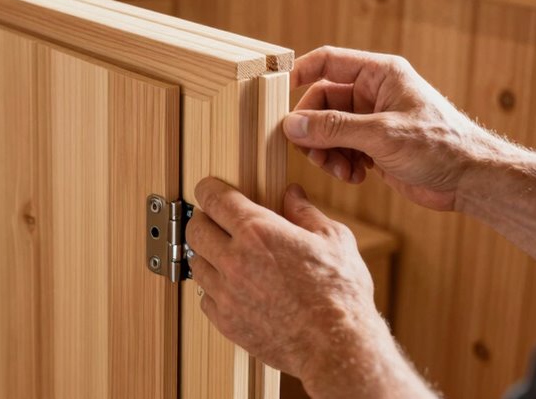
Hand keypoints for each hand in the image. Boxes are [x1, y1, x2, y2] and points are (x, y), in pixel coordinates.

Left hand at [187, 178, 409, 395]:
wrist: (337, 347)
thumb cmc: (340, 295)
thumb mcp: (333, 239)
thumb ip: (306, 213)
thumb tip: (293, 195)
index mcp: (259, 231)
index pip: (214, 198)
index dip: (208, 188)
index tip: (209, 189)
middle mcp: (235, 260)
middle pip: (195, 229)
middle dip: (204, 220)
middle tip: (218, 222)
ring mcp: (227, 293)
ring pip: (196, 263)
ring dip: (208, 255)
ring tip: (228, 256)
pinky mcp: (226, 322)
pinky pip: (205, 298)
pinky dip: (214, 289)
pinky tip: (234, 287)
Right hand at [284, 46, 501, 210]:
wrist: (472, 180)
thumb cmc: (441, 145)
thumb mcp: (382, 135)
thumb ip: (335, 128)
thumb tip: (292, 125)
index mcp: (380, 74)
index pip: (328, 62)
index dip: (301, 73)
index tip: (278, 94)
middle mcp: (373, 93)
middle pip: (322, 102)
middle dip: (315, 130)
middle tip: (313, 153)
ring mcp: (372, 120)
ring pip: (328, 129)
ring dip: (327, 152)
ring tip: (340, 171)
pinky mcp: (374, 145)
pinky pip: (341, 149)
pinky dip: (341, 164)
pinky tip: (356, 177)